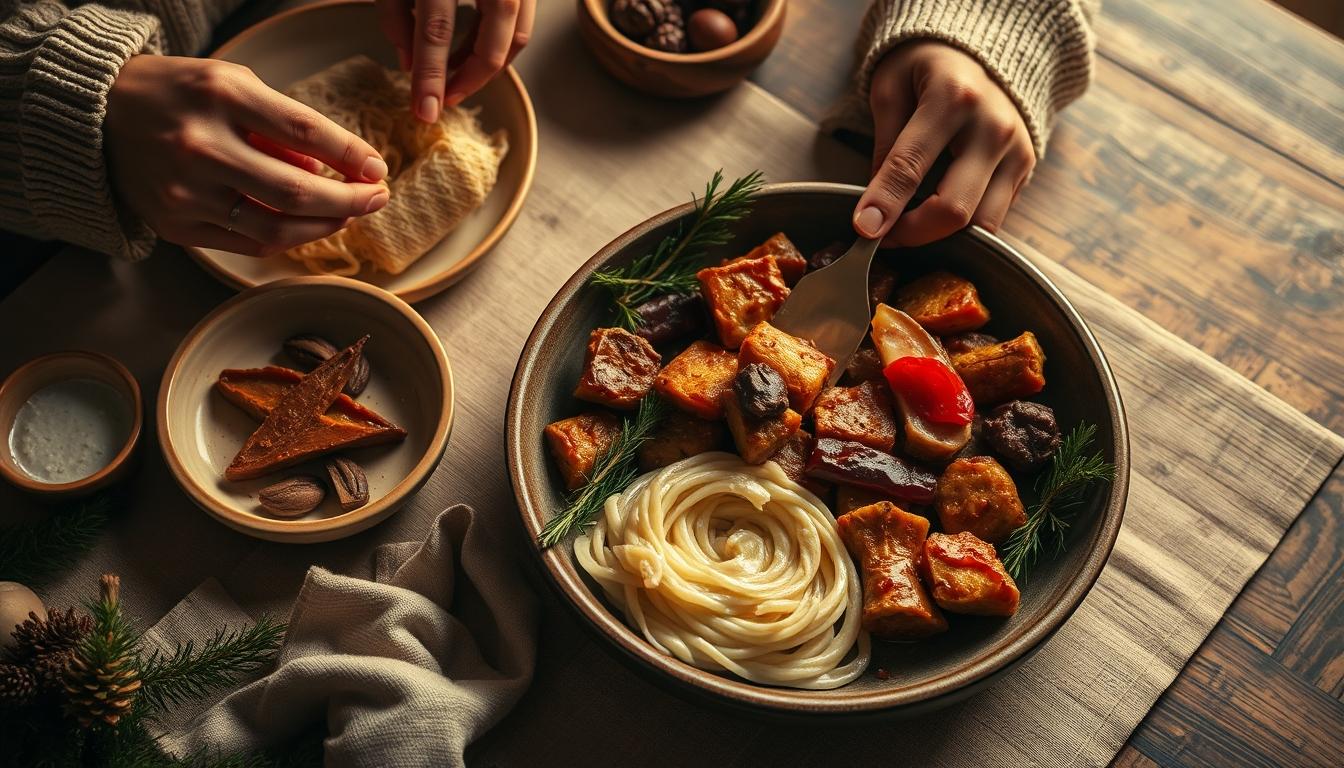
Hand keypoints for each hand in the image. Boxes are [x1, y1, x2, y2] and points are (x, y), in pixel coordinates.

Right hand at [105, 56, 389, 256]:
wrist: (93, 117)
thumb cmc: (177, 94)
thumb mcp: (231, 85)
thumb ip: (281, 126)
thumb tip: (330, 170)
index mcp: (220, 96)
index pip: (306, 132)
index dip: (352, 155)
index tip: (379, 169)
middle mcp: (201, 146)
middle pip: (298, 190)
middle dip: (350, 200)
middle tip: (377, 199)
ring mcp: (186, 191)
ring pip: (277, 228)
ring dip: (325, 227)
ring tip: (347, 215)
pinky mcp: (177, 225)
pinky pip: (248, 243)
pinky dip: (288, 238)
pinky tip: (308, 226)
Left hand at [376, 0, 534, 122]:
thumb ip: (396, 16)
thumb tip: (409, 64)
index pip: (436, 31)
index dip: (430, 76)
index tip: (424, 111)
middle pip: (493, 44)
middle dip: (471, 79)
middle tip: (445, 99)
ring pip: (517, 37)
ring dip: (488, 64)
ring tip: (456, 73)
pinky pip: (522, 22)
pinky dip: (500, 43)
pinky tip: (473, 50)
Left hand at [854, 41, 1035, 245]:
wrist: (978, 51)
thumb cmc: (925, 68)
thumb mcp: (889, 89)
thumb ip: (884, 146)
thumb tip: (876, 207)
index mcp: (952, 98)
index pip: (911, 166)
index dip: (884, 205)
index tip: (864, 230)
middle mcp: (993, 127)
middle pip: (954, 209)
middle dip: (913, 233)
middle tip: (883, 234)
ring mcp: (1017, 149)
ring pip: (981, 225)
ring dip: (940, 236)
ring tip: (909, 224)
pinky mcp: (1026, 167)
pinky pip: (996, 216)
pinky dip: (964, 226)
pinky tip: (937, 210)